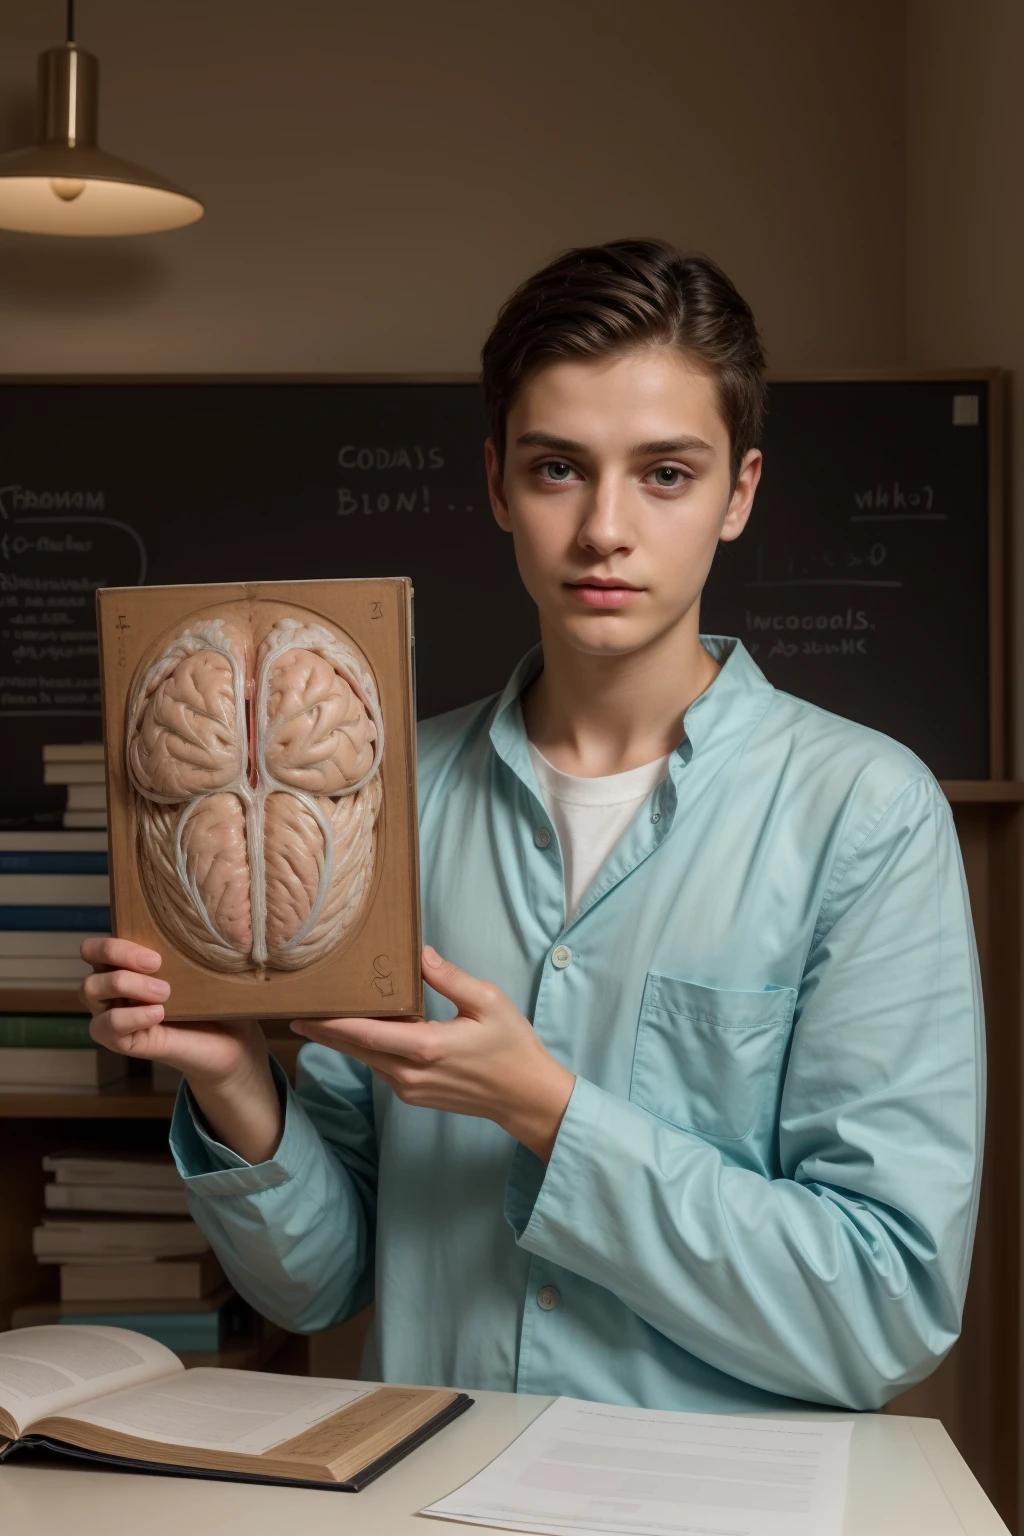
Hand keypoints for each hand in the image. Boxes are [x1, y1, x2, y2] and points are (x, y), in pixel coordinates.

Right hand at [79, 936, 266, 1089]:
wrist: (234, 1044)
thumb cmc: (219, 1001)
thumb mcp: (208, 968)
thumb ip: (194, 946)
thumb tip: (203, 919)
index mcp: (131, 964)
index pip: (99, 945)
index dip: (116, 944)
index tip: (156, 955)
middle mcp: (116, 987)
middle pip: (90, 958)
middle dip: (119, 954)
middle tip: (157, 965)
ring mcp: (116, 1014)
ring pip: (90, 990)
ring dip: (126, 984)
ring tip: (165, 993)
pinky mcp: (123, 1042)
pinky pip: (106, 1027)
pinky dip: (131, 1017)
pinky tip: (158, 1014)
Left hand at [290, 945, 575, 1162]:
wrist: (525, 1097)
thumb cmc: (512, 1047)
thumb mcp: (488, 1001)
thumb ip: (450, 978)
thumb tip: (419, 955)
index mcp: (426, 1047)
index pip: (365, 1034)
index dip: (330, 1023)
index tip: (303, 1011)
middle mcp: (410, 1074)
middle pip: (356, 1049)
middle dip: (324, 1031)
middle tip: (295, 1011)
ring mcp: (410, 1090)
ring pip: (366, 1060)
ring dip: (343, 1041)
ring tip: (318, 1018)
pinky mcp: (414, 1096)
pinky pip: (381, 1069)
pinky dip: (365, 1050)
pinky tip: (357, 1034)